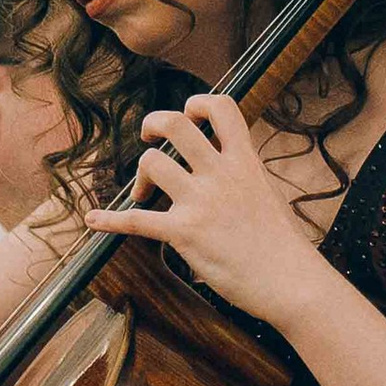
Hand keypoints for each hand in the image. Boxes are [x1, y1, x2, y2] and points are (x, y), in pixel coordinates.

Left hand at [100, 94, 324, 327]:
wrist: (291, 282)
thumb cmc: (284, 246)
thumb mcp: (268, 194)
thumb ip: (244, 175)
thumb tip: (227, 166)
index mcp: (245, 162)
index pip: (221, 107)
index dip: (199, 103)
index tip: (190, 115)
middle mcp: (221, 174)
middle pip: (175, 124)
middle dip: (153, 123)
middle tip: (148, 136)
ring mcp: (201, 202)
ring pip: (152, 163)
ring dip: (140, 177)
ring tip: (143, 194)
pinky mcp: (185, 233)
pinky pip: (136, 221)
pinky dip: (109, 221)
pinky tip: (93, 221)